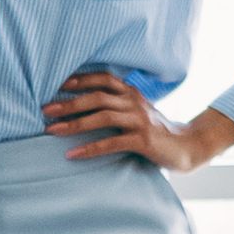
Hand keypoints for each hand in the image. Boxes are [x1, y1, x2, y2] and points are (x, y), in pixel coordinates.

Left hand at [43, 75, 233, 171]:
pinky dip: (90, 148)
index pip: (103, 79)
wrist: (187, 146)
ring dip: (74, 123)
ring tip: (51, 130)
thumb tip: (84, 104)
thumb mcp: (136, 111)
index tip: (56, 85)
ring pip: (103, 117)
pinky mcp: (143, 140)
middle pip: (97, 97)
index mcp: (131, 93)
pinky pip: (112, 143)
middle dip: (69, 102)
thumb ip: (116, 105)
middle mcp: (134, 102)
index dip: (80, 80)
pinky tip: (72, 154)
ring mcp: (140, 121)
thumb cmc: (155, 130)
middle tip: (45, 110)